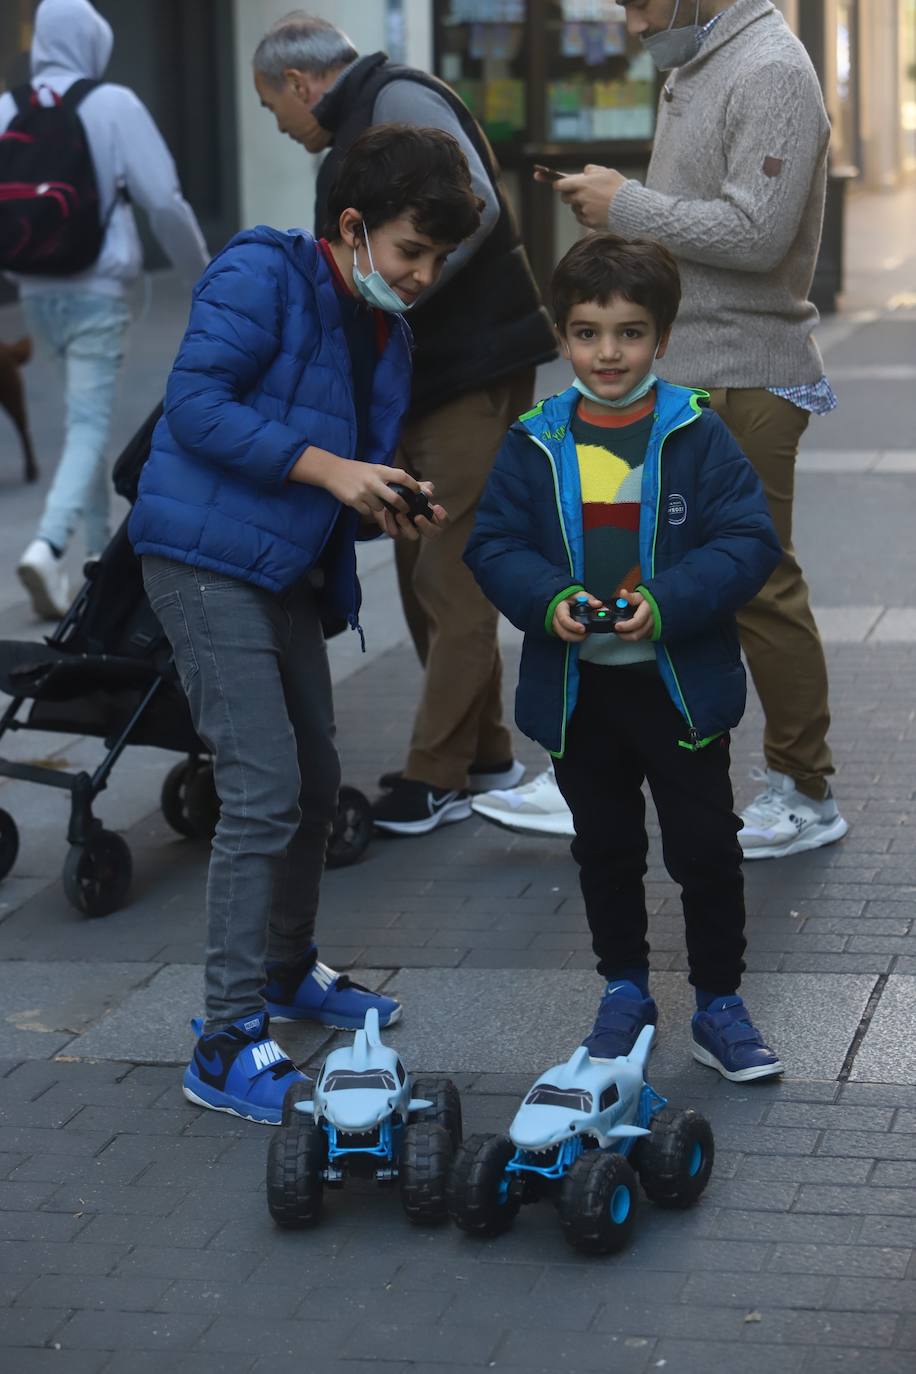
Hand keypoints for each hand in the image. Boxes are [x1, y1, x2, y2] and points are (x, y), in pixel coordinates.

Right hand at [304, 452, 422, 518]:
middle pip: (395, 498)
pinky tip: (362, 502)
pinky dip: (368, 509)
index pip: (402, 477)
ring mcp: (363, 492)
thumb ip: (389, 476)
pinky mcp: (354, 501)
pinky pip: (367, 511)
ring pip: (380, 507)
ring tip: (374, 501)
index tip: (418, 492)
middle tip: (406, 510)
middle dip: (403, 506)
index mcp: (380, 470)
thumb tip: (410, 485)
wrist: (332, 471)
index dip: (413, 485)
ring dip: (380, 508)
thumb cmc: (357, 470)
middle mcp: (373, 481)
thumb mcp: (374, 468)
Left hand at [372, 482, 447, 541]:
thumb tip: (429, 491)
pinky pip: (396, 533)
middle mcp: (423, 527)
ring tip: (399, 514)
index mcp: (431, 517)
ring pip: (414, 536)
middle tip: (418, 517)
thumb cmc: (406, 493)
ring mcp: (410, 532)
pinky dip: (391, 523)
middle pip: (433, 533)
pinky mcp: (397, 533)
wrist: (386, 498)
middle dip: (426, 526)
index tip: (436, 507)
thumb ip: (424, 488)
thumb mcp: (415, 488)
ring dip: (407, 525)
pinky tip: (388, 512)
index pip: (444, 523)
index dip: (443, 518)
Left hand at [552, 165, 626, 229]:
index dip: (558, 185)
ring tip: (595, 202)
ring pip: (574, 208)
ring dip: (579, 205)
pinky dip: (585, 215)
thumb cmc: (619, 188)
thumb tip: (584, 172)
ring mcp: (584, 211)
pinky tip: (597, 211)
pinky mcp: (589, 222)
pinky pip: (581, 218)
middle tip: (579, 193)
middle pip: (565, 198)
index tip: (559, 185)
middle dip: (569, 195)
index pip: (560, 185)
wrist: (630, 208)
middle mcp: (581, 198)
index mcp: (582, 184)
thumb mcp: (607, 172)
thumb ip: (592, 170)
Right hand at [552, 591, 602, 642]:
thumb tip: (598, 604)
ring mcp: (557, 627)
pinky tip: (583, 633)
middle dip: (577, 636)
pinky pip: (568, 638)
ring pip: (566, 637)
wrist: (563, 602)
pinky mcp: (561, 632)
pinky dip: (576, 637)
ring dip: (578, 638)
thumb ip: (589, 599)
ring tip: (587, 633)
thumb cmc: (570, 599)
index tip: (583, 628)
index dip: (573, 626)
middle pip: (564, 633)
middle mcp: (556, 619)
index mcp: (560, 608)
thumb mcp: (580, 595)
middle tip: (588, 633)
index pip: (563, 619)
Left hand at [613, 590, 653, 641]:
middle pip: (637, 634)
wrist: (660, 605)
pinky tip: (628, 632)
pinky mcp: (651, 633)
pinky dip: (633, 636)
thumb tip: (623, 593)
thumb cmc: (649, 601)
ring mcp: (652, 629)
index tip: (617, 626)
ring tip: (620, 631)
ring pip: (639, 638)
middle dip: (624, 635)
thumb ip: (631, 597)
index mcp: (648, 611)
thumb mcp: (640, 596)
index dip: (626, 626)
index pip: (637, 622)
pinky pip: (641, 638)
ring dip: (627, 636)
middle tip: (616, 630)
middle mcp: (652, 621)